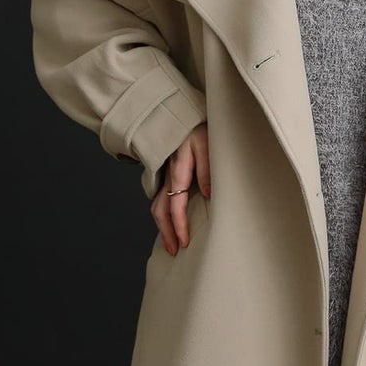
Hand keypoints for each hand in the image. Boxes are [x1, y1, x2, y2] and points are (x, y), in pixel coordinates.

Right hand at [151, 121, 209, 255]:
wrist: (179, 114)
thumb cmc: (196, 128)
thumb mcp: (206, 145)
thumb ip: (207, 169)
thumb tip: (209, 195)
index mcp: (178, 171)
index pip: (176, 206)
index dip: (179, 226)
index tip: (184, 243)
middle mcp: (167, 176)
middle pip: (161, 211)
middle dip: (166, 233)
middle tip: (174, 251)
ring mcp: (164, 175)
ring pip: (157, 206)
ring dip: (162, 227)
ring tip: (170, 244)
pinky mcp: (165, 174)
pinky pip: (159, 199)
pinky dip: (162, 215)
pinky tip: (168, 225)